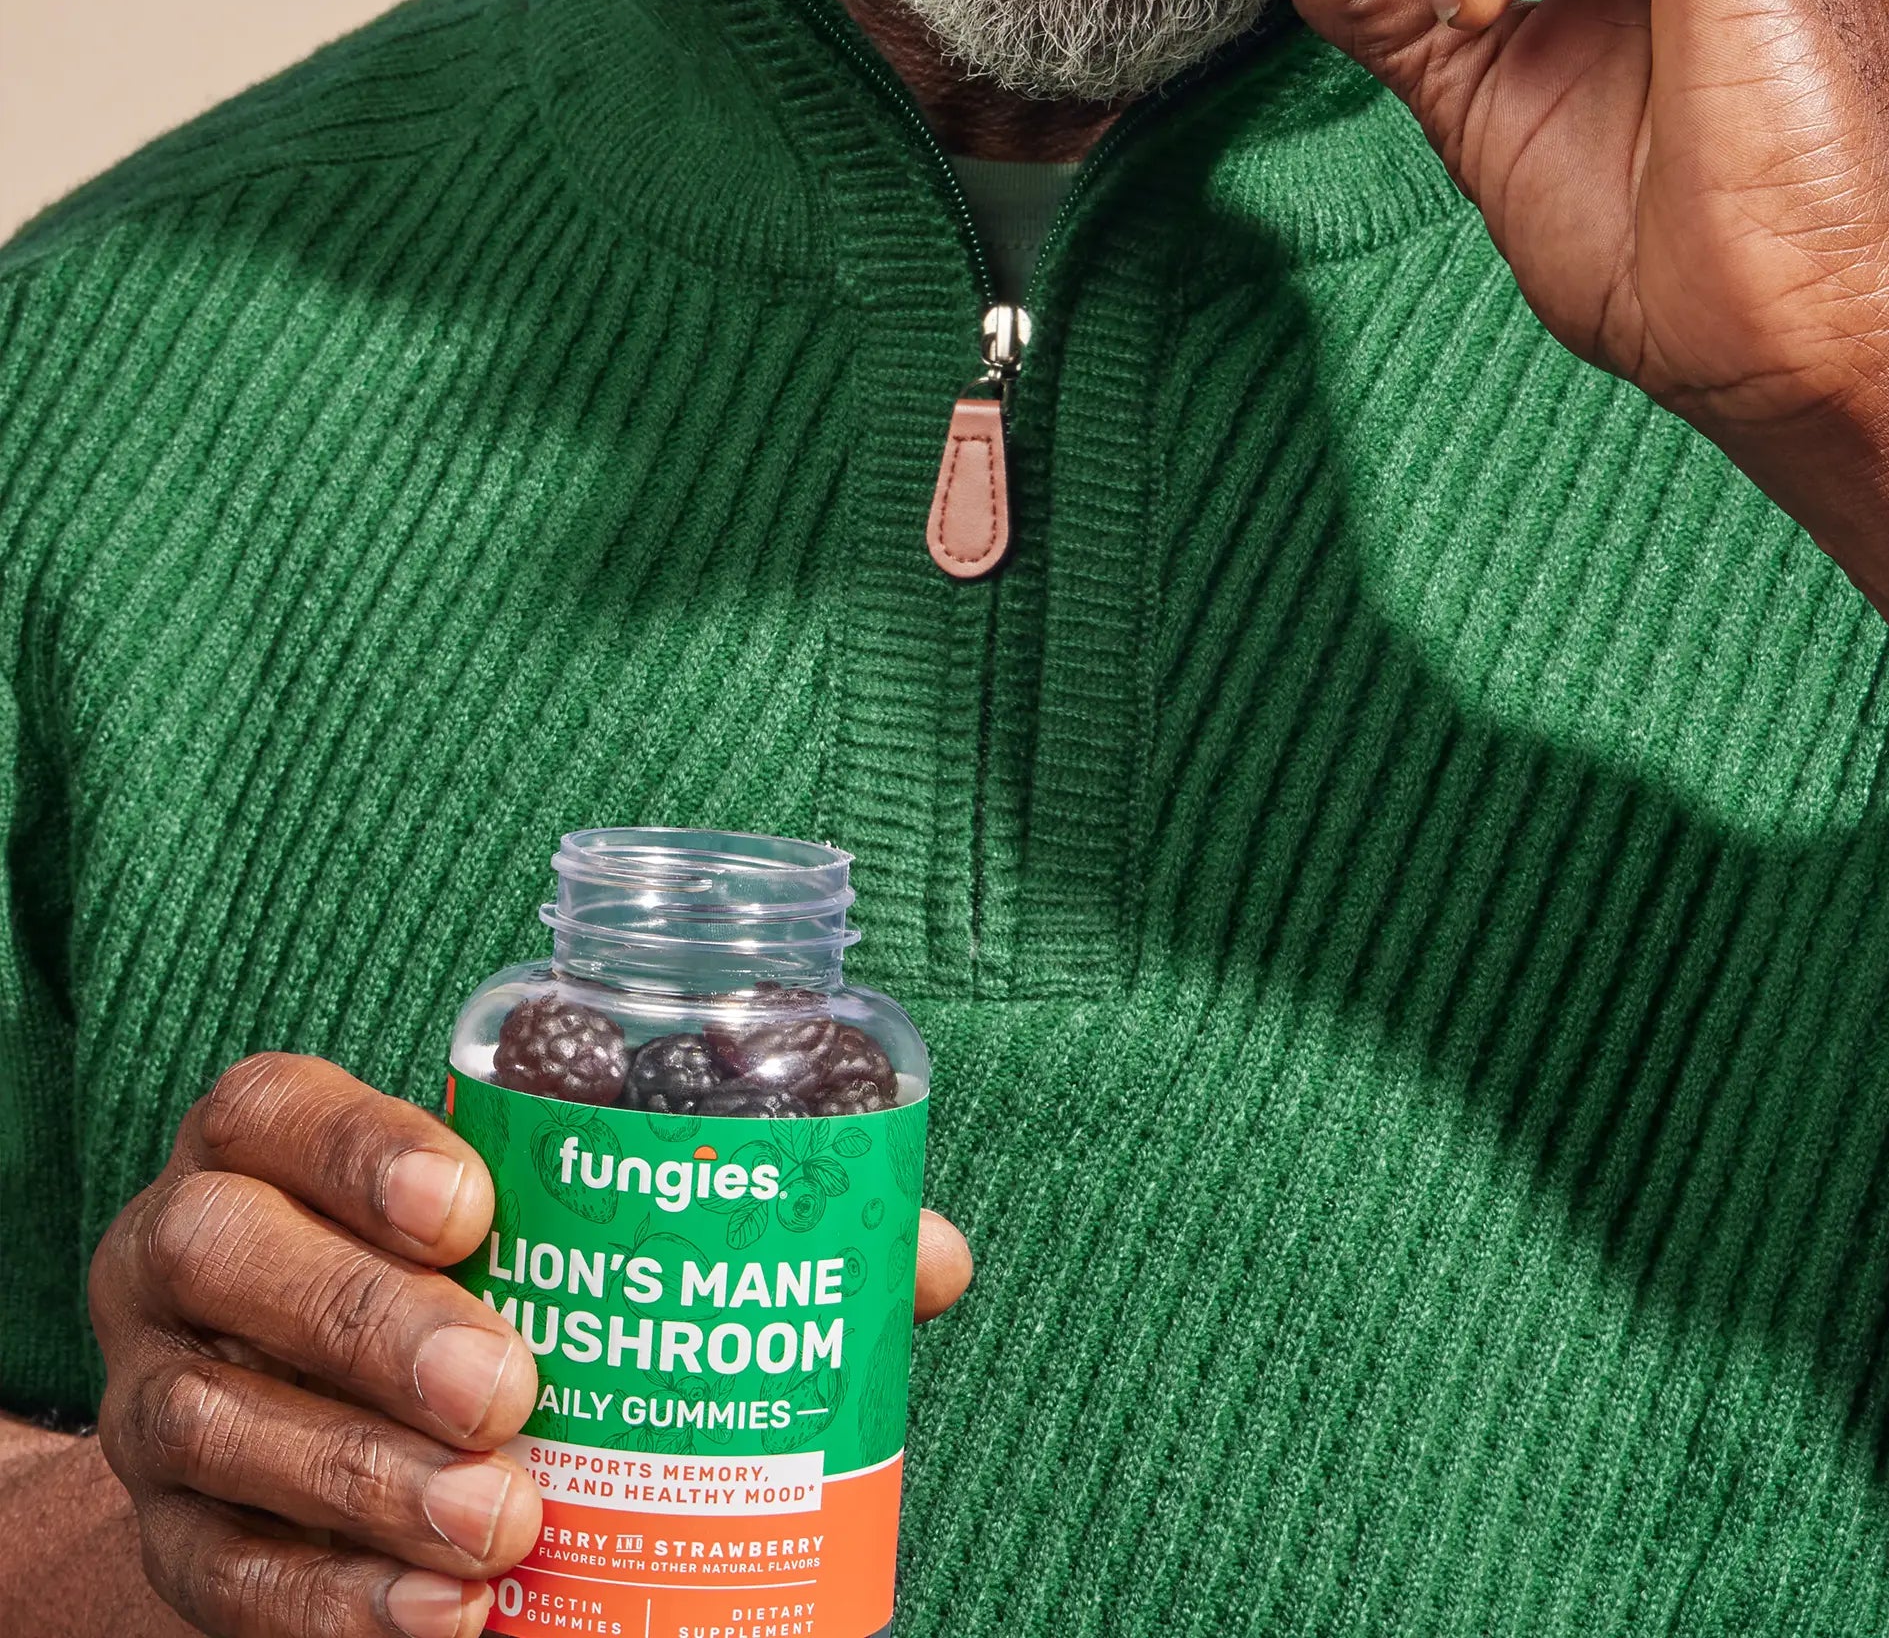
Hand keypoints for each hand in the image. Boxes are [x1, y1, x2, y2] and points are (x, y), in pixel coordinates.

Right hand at [89, 1054, 975, 1637]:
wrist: (309, 1429)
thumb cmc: (471, 1282)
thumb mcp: (547, 1223)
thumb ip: (711, 1215)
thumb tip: (922, 1260)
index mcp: (276, 1142)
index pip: (277, 1106)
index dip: (359, 1144)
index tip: (476, 1199)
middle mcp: (191, 1252)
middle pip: (228, 1259)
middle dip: (373, 1327)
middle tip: (512, 1396)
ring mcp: (160, 1395)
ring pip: (215, 1426)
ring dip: (367, 1487)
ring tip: (509, 1529)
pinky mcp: (171, 1536)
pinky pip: (220, 1572)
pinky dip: (334, 1603)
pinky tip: (448, 1619)